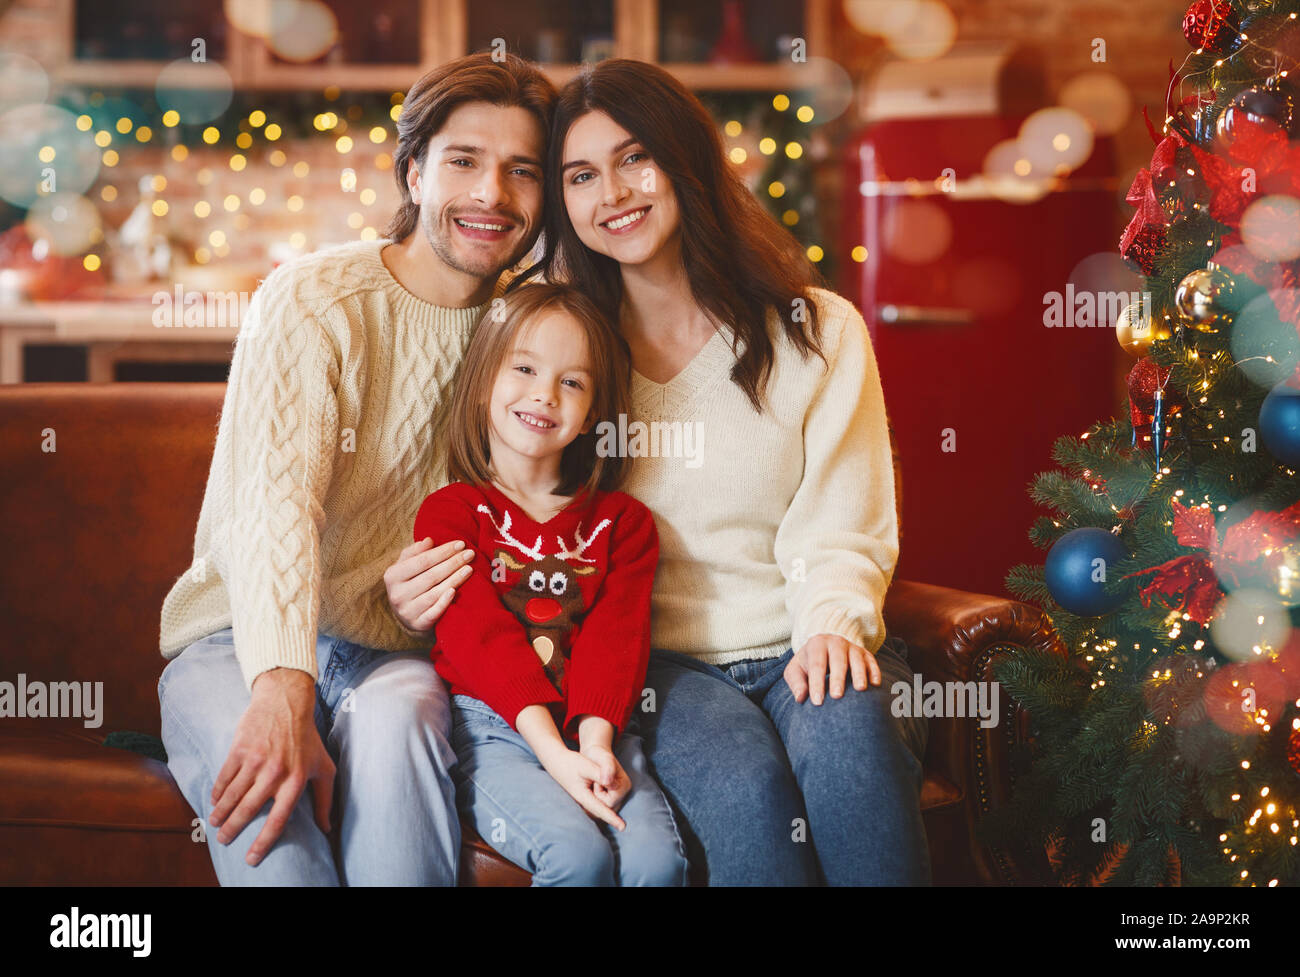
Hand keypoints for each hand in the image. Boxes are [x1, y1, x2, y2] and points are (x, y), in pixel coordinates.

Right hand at [208, 667, 335, 865]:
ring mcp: (256, 761)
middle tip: (224, 840)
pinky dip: (218, 791)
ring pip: (233, 795)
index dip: (264, 842)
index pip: (279, 819)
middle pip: (249, 810)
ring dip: (221, 812)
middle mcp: (275, 773)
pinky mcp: (240, 749)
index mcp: (296, 781)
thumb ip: (325, 800)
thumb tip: (327, 829)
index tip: (251, 858)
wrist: (286, 703)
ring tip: (215, 824)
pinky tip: (215, 800)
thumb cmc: (308, 739)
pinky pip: (224, 776)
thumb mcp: (324, 767)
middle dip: (233, 829)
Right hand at [384, 537, 474, 634]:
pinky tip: (455, 591)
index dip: (443, 551)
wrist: (407, 615)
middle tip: (470, 554)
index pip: (422, 560)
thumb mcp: (406, 566)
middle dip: (453, 563)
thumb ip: (415, 552)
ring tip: (469, 568)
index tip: (460, 544)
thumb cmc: (410, 583)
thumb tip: (428, 541)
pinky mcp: (418, 624)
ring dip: (454, 579)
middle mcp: (397, 594)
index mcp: (392, 576)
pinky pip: (433, 613)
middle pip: (431, 576)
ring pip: (434, 593)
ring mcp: (407, 611)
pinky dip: (444, 602)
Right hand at [536, 744, 626, 830]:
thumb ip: (601, 774)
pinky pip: (599, 804)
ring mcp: (583, 803)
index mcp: (582, 796)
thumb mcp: (587, 765)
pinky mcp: (585, 800)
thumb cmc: (572, 763)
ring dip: (607, 796)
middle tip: (598, 778)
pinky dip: (605, 796)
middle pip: (605, 807)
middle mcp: (583, 803)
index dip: (612, 818)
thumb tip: (614, 785)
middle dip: (610, 795)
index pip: (601, 810)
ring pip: (603, 806)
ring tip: (597, 780)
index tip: (623, 827)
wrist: (558, 763)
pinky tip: (600, 786)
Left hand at [783, 633, 881, 704]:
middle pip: (838, 660)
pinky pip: (872, 662)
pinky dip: (874, 672)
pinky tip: (875, 684)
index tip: (817, 701)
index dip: (816, 683)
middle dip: (837, 678)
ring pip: (857, 659)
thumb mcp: (796, 670)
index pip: (816, 664)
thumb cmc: (808, 664)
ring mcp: (852, 648)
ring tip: (860, 689)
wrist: (824, 648)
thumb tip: (800, 697)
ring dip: (859, 674)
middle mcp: (836, 643)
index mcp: (817, 645)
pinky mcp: (866, 654)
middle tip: (836, 696)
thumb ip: (796, 682)